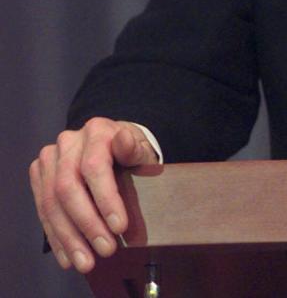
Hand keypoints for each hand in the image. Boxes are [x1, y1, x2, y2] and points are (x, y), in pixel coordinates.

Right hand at [29, 118, 158, 273]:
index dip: (106, 199)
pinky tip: (68, 256)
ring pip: (51, 203)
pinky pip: (43, 211)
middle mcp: (69, 142)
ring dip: (68, 237)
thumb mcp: (142, 150)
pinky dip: (57, 237)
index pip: (95, 167)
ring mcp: (50, 159)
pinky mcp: (39, 175)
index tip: (120, 227)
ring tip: (86, 261)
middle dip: (87, 224)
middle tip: (106, 249)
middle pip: (68, 187)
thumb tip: (123, 140)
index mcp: (97, 130)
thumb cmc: (132, 151)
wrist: (115, 145)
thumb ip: (134, 149)